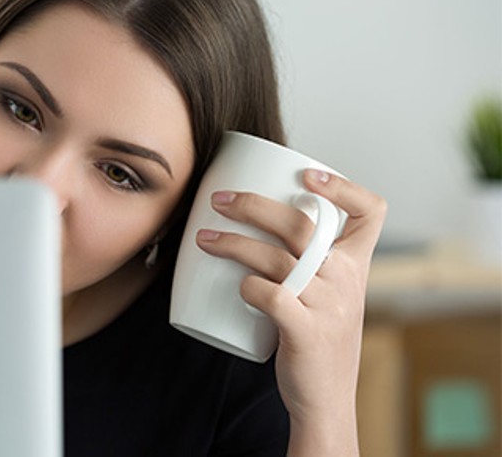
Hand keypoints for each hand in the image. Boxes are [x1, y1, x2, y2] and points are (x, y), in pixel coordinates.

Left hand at [195, 169, 386, 454]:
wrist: (326, 400)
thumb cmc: (317, 340)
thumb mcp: (330, 296)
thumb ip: (310, 263)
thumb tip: (258, 221)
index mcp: (356, 265)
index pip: (370, 212)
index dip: (344, 187)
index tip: (306, 174)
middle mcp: (346, 280)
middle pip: (301, 223)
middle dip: (254, 205)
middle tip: (219, 201)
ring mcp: (328, 306)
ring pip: (276, 257)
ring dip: (233, 243)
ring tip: (204, 238)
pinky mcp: (305, 332)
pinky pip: (269, 296)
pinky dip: (246, 287)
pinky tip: (234, 285)